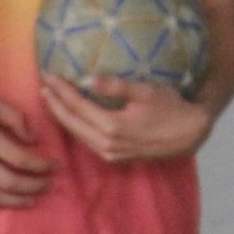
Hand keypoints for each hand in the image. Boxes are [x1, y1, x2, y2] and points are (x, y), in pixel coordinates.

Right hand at [0, 78, 55, 208]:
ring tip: (33, 198)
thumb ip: (14, 119)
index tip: (56, 166)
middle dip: (34, 186)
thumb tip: (33, 139)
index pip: (19, 158)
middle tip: (49, 184)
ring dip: (16, 201)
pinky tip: (3, 202)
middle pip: (9, 182)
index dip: (42, 165)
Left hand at [38, 75, 214, 163]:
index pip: (77, 106)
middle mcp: (107, 144)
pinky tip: (72, 117)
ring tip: (52, 100)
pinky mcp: (116, 157)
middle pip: (72, 123)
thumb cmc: (171, 108)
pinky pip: (88, 142)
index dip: (61, 90)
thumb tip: (91, 79)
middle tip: (44, 86)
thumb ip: (117, 87)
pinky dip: (76, 128)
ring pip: (78, 135)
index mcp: (112, 126)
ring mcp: (111, 154)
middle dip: (55, 105)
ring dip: (63, 117)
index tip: (48, 75)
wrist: (190, 135)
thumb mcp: (147, 91)